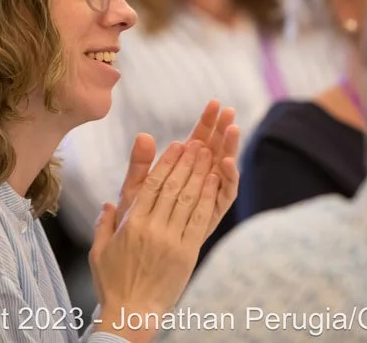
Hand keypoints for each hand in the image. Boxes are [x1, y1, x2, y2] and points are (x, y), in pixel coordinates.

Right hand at [89, 140, 218, 339]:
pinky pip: (198, 220)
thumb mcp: (98, 250)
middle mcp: (151, 228)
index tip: (176, 145)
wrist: (131, 312)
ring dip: (199, 174)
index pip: (151, 185)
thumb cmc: (112, 282)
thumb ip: (104, 224)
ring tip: (208, 154)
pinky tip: (213, 181)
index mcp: (130, 223)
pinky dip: (207, 198)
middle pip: (171, 187)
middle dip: (186, 162)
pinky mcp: (186, 253)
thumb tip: (108, 204)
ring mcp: (170, 240)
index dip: (165, 163)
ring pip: (187, 199)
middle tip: (197, 142)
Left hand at [114, 101, 238, 237]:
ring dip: (230, 149)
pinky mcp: (212, 217)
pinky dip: (229, 179)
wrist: (137, 263)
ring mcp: (208, 199)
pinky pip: (224, 196)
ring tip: (233, 129)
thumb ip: (140, 165)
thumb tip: (143, 136)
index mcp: (181, 171)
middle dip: (222, 130)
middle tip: (229, 110)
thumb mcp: (134, 190)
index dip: (206, 122)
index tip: (215, 103)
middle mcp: (199, 183)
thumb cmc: (135, 224)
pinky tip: (228, 162)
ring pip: (224, 170)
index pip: (198, 140)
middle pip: (215, 151)